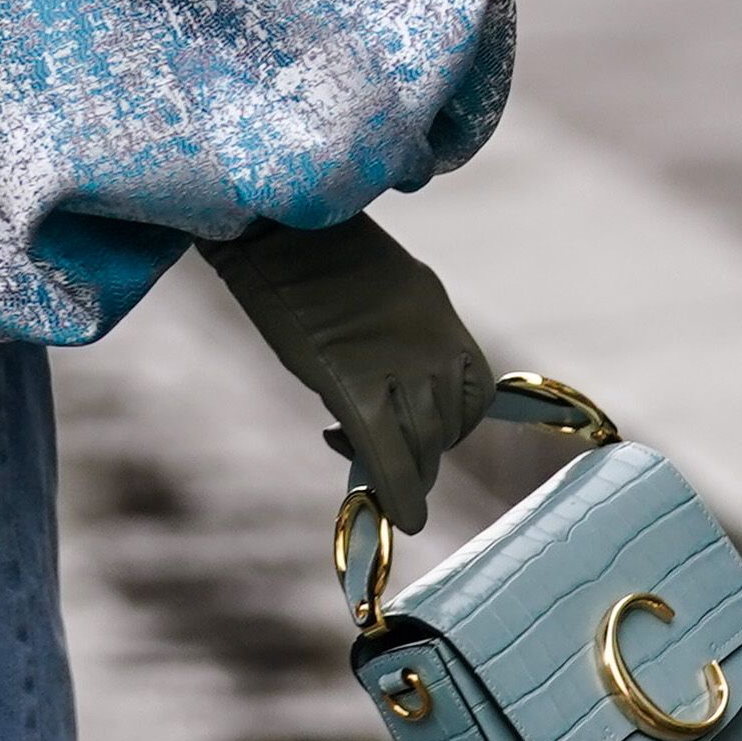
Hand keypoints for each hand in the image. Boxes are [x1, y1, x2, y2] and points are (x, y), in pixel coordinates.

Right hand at [204, 215, 492, 530]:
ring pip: (422, 447)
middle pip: (446, 428)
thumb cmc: (305, 251)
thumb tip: (389, 392)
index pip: (472, 396)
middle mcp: (434, 343)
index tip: (413, 435)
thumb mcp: (373, 290)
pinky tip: (397, 516)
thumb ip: (392, 340)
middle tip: (377, 456)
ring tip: (351, 451)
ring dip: (400, 468)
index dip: (446, 427)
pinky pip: (388, 454)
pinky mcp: (356, 385)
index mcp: (439, 317)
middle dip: (419, 455)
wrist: (269, 224)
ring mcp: (399, 365)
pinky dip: (397, 493)